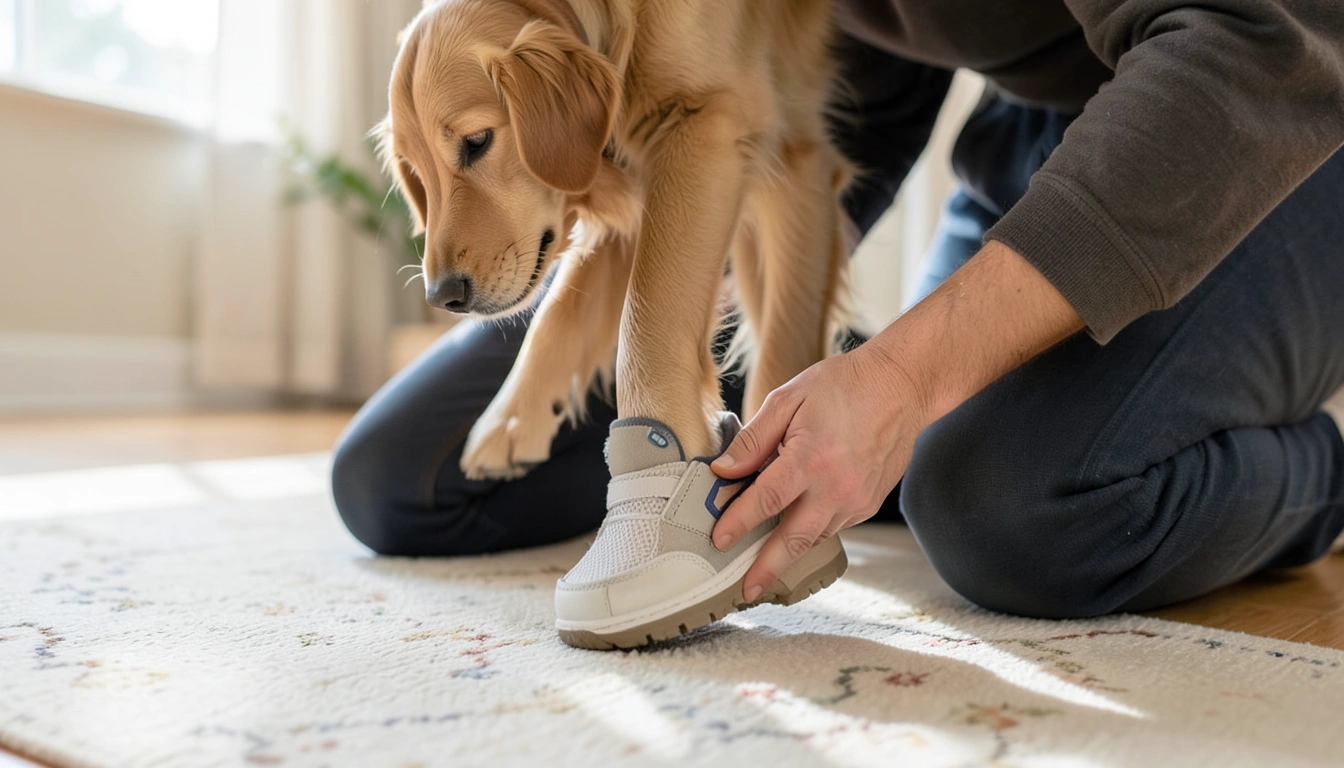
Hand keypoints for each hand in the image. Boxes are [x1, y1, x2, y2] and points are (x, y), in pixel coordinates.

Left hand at [710, 241, 1083, 603]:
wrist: (902, 386)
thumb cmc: (844, 385)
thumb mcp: (789, 398)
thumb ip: (753, 439)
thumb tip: (724, 470)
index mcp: (811, 458)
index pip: (765, 500)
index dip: (738, 522)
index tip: (718, 540)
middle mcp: (836, 487)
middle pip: (793, 539)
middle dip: (766, 568)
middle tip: (745, 591)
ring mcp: (856, 499)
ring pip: (814, 537)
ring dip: (788, 553)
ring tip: (761, 567)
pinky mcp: (868, 504)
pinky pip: (833, 526)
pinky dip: (811, 531)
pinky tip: (794, 529)